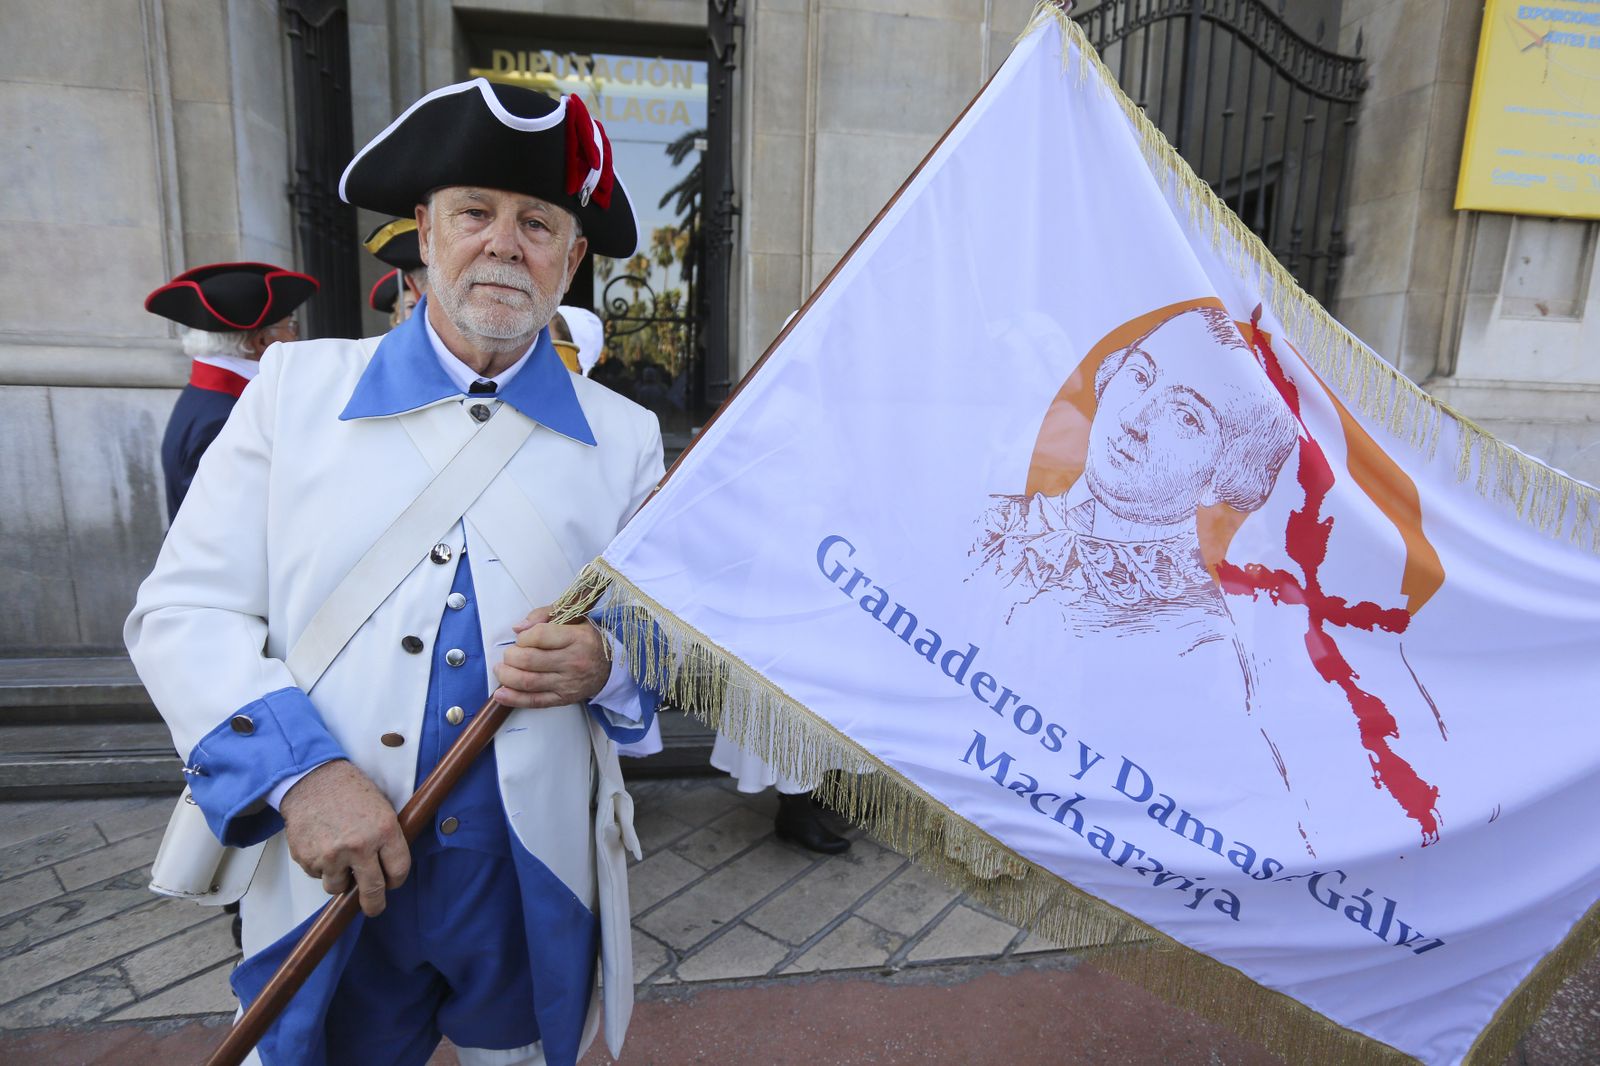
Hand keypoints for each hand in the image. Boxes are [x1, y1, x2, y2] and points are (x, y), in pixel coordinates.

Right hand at [280, 760, 409, 915]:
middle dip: (374, 905)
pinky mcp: (308, 859)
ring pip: (338, 888)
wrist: (313, 779)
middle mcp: (359, 847)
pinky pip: (317, 875)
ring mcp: (332, 855)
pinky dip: (321, 867)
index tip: (392, 883)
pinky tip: (322, 844)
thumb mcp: (382, 808)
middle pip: (372, 891)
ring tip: (339, 857)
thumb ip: (387, 839)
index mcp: (384, 831)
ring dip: (340, 880)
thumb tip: (390, 869)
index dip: (396, 881)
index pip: (398, 870)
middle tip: (374, 908)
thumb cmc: (349, 790)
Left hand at [493, 606, 610, 708]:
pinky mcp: (562, 699)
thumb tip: (518, 628)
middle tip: (508, 654)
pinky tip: (500, 694)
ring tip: (501, 669)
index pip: (539, 635)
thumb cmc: (586, 640)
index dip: (523, 636)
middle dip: (510, 656)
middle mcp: (573, 661)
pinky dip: (513, 698)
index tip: (521, 638)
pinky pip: (534, 701)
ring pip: (528, 681)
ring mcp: (567, 683)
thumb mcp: (573, 618)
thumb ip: (544, 615)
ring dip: (506, 675)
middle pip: (529, 660)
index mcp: (576, 637)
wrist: (608, 669)